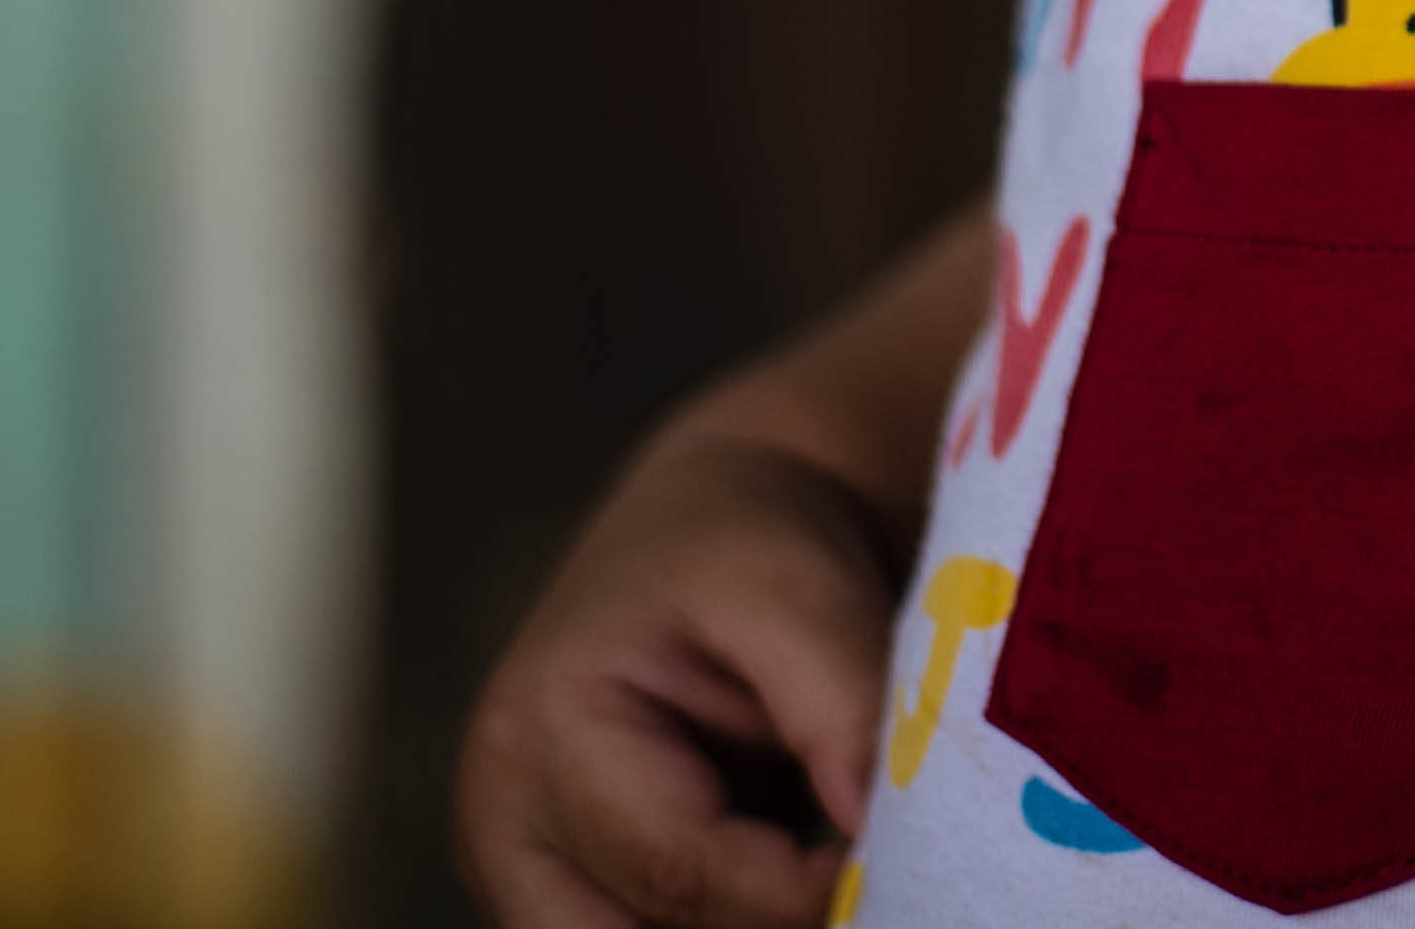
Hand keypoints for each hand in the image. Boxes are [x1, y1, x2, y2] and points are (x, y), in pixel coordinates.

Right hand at [453, 416, 901, 928]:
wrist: (709, 526)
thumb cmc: (746, 542)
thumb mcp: (804, 591)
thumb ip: (845, 715)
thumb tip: (880, 853)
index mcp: (537, 739)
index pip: (678, 872)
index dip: (803, 895)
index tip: (911, 867)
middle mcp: (503, 825)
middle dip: (760, 928)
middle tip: (870, 890)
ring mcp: (523, 873)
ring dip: (748, 924)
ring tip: (845, 882)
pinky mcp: (566, 897)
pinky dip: (734, 922)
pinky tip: (806, 888)